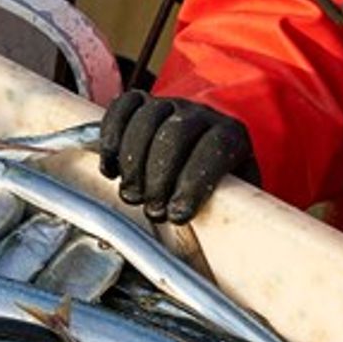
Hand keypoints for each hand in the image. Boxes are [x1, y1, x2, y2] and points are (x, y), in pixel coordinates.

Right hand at [100, 91, 257, 223]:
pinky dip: (110, 135)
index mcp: (232, 136)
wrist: (197, 163)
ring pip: (147, 118)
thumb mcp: (230, 201)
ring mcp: (170, 105)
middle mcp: (202, 114)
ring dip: (132, 161)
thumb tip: (223, 237)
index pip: (216, 148)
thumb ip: (228, 210)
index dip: (194, 183)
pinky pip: (123, 106)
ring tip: (131, 194)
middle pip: (176, 132)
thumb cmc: (214, 189)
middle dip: (158, 176)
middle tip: (151, 209)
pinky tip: (111, 168)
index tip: (178, 215)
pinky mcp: (143, 103)